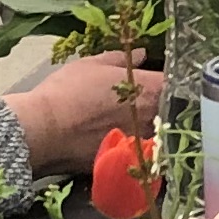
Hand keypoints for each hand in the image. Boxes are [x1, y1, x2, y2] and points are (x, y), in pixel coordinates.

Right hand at [8, 50, 163, 171]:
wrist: (43, 132)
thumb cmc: (66, 92)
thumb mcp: (91, 65)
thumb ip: (121, 60)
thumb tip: (141, 54)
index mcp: (150, 89)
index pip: (175, 84)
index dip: (168, 83)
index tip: (157, 82)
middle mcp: (154, 117)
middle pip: (171, 111)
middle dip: (162, 106)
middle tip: (143, 103)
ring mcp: (144, 142)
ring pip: (158, 134)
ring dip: (151, 128)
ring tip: (130, 124)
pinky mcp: (130, 163)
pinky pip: (142, 154)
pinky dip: (136, 148)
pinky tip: (121, 143)